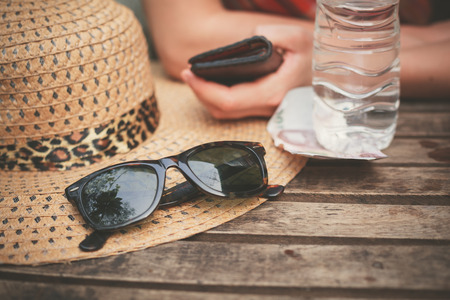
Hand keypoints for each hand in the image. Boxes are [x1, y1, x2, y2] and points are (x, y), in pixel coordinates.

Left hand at [181, 25, 312, 118]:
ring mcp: (267, 110)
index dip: (203, 89)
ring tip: (196, 78)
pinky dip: (220, 99)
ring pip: (228, 114)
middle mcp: (268, 107)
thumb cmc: (319, 54)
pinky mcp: (266, 107)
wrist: (338, 72)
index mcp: (272, 92)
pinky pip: (237, 110)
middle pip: (222, 110)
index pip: (227, 100)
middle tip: (187, 73)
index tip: (188, 73)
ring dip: (208, 98)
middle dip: (200, 93)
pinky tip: (214, 84)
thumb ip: (275, 34)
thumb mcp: (299, 36)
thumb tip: (255, 35)